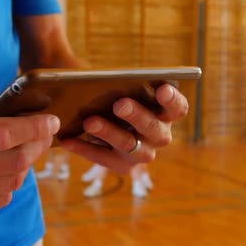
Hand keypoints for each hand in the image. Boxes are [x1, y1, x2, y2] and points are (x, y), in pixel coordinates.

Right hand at [0, 49, 59, 225]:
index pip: (1, 136)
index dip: (32, 128)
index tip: (51, 120)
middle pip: (13, 161)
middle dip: (38, 144)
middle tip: (46, 132)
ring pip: (11, 180)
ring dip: (26, 162)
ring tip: (26, 145)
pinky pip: (1, 197)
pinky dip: (10, 180)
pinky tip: (4, 166)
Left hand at [60, 84, 187, 172]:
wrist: (103, 115)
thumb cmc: (116, 93)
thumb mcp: (121, 87)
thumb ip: (119, 83)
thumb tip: (97, 78)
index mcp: (167, 113)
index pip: (178, 107)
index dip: (172, 100)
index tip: (162, 90)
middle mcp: (160, 136)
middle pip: (152, 127)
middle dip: (136, 116)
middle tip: (119, 104)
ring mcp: (143, 153)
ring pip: (128, 144)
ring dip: (108, 133)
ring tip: (90, 122)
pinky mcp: (122, 166)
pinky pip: (102, 158)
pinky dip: (84, 148)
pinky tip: (67, 140)